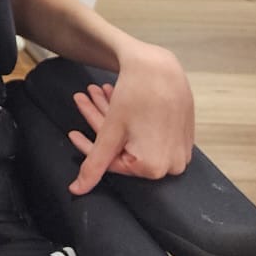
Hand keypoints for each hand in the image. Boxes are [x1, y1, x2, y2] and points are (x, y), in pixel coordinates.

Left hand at [67, 43, 193, 194]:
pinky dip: (130, 118)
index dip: (88, 146)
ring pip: (134, 138)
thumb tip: (77, 190)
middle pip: (123, 147)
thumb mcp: (110, 133)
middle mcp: (172, 164)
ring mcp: (180, 150)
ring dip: (111, 116)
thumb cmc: (138, 96)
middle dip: (99, 122)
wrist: (163, 66)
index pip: (112, 163)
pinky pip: (151, 133)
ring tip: (97, 92)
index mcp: (155, 169)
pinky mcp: (182, 135)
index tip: (72, 132)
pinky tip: (113, 97)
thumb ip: (94, 164)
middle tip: (84, 99)